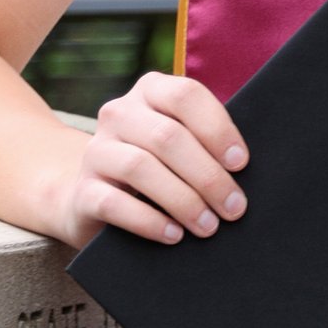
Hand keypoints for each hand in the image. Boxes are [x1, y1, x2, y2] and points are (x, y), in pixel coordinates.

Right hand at [60, 71, 247, 246]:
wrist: (98, 200)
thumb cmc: (160, 171)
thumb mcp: (181, 148)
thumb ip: (206, 145)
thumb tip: (245, 171)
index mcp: (150, 92)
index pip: (185, 96)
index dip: (217, 129)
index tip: (241, 163)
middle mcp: (119, 114)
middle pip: (167, 136)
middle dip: (207, 176)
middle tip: (233, 208)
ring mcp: (96, 151)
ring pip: (140, 167)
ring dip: (182, 200)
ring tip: (208, 226)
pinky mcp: (83, 191)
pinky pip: (114, 203)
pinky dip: (149, 221)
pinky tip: (174, 235)